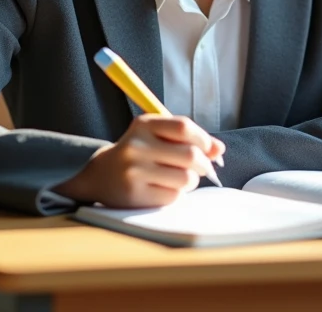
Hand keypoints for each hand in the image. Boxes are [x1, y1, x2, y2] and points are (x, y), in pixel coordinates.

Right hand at [58, 115, 226, 207]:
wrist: (101, 176)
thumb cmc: (139, 153)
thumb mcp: (158, 137)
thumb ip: (189, 139)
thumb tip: (220, 149)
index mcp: (144, 125)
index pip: (184, 127)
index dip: (203, 139)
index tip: (207, 148)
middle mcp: (137, 146)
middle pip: (190, 155)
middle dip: (204, 164)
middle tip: (202, 168)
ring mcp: (134, 171)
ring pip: (186, 178)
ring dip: (191, 181)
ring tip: (181, 179)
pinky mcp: (135, 195)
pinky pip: (173, 196)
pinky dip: (177, 194)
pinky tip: (165, 189)